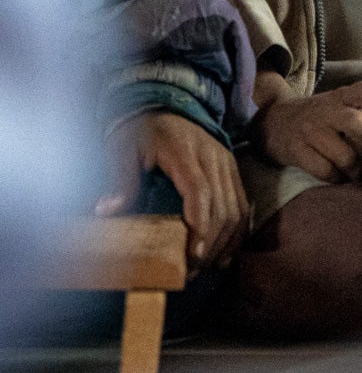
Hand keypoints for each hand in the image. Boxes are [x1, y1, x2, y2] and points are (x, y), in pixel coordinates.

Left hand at [97, 112, 248, 273]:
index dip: (200, 225)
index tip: (193, 254)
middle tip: (192, 270)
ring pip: (237, 208)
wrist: (169, 101)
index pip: (200, 191)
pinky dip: (238, 231)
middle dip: (211, 243)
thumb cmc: (142, 128)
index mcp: (184, 152)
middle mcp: (212, 158)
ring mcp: (226, 164)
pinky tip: (226, 253)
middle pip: (222, 206)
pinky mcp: (232, 169)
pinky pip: (243, 204)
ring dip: (226, 241)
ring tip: (207, 266)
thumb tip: (107, 210)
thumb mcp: (122, 146)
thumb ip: (120, 177)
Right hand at [252, 73, 361, 182]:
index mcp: (344, 96)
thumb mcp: (342, 108)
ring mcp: (310, 129)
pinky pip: (325, 171)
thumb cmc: (320, 119)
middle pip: (357, 125)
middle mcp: (327, 109)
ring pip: (344, 156)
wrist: (273, 122)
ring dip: (356, 170)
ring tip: (358, 173)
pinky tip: (337, 176)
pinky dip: (336, 178)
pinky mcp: (296, 150)